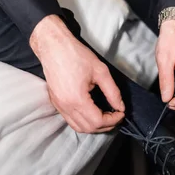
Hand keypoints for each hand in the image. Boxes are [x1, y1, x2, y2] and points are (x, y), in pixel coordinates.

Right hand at [30, 15, 124, 132]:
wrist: (53, 46)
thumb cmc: (76, 55)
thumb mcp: (101, 71)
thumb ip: (113, 92)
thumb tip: (120, 107)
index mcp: (77, 99)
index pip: (98, 121)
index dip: (112, 120)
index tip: (121, 113)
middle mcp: (66, 106)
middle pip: (88, 128)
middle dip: (105, 125)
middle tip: (116, 116)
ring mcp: (59, 106)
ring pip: (78, 127)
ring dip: (94, 126)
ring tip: (106, 117)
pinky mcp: (56, 103)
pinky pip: (70, 120)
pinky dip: (83, 122)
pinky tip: (92, 113)